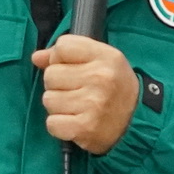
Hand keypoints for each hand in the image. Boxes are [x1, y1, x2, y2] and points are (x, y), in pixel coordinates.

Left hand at [31, 34, 137, 153]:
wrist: (137, 122)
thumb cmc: (114, 88)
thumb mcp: (100, 61)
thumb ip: (67, 55)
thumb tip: (36, 57)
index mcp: (106, 57)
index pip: (62, 46)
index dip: (61, 58)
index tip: (72, 68)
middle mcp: (100, 78)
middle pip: (50, 74)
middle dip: (58, 84)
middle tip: (78, 92)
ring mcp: (93, 104)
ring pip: (48, 99)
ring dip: (58, 106)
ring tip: (78, 108)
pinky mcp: (85, 128)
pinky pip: (51, 123)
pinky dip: (59, 125)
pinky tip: (75, 122)